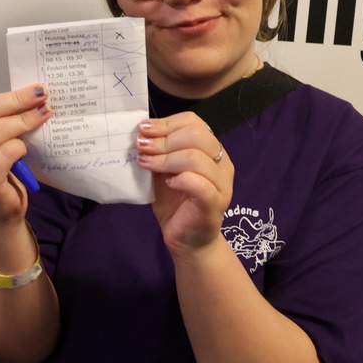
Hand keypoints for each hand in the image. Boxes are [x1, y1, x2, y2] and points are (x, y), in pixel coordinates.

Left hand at [135, 112, 233, 256]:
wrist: (187, 239)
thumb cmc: (175, 201)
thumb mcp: (162, 170)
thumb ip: (158, 152)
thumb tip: (141, 133)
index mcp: (211, 150)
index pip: (194, 122)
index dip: (166, 123)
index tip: (143, 129)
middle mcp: (221, 163)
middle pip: (196, 136)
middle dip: (163, 139)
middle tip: (142, 147)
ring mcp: (222, 184)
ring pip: (196, 158)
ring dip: (165, 159)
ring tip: (146, 164)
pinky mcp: (215, 203)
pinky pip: (200, 184)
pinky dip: (180, 179)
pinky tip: (168, 183)